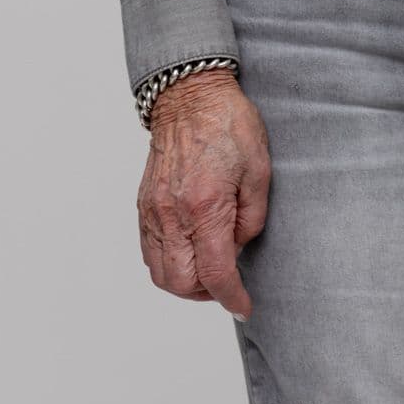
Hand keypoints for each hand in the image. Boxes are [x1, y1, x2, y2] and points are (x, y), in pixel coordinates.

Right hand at [136, 69, 270, 319]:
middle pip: (182, 283)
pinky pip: (149, 252)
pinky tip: (189, 253)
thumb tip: (238, 249)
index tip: (244, 307)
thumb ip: (252, 219)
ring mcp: (153, 211)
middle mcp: (173, 214)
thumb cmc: (229, 126)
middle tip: (228, 284)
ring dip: (185, 284)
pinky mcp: (144, 205)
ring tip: (210, 271)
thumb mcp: (259, 170)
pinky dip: (167, 265)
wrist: (190, 96)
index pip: (215, 273)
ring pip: (160, 273)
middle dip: (207, 294)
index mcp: (206, 205)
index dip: (232, 298)